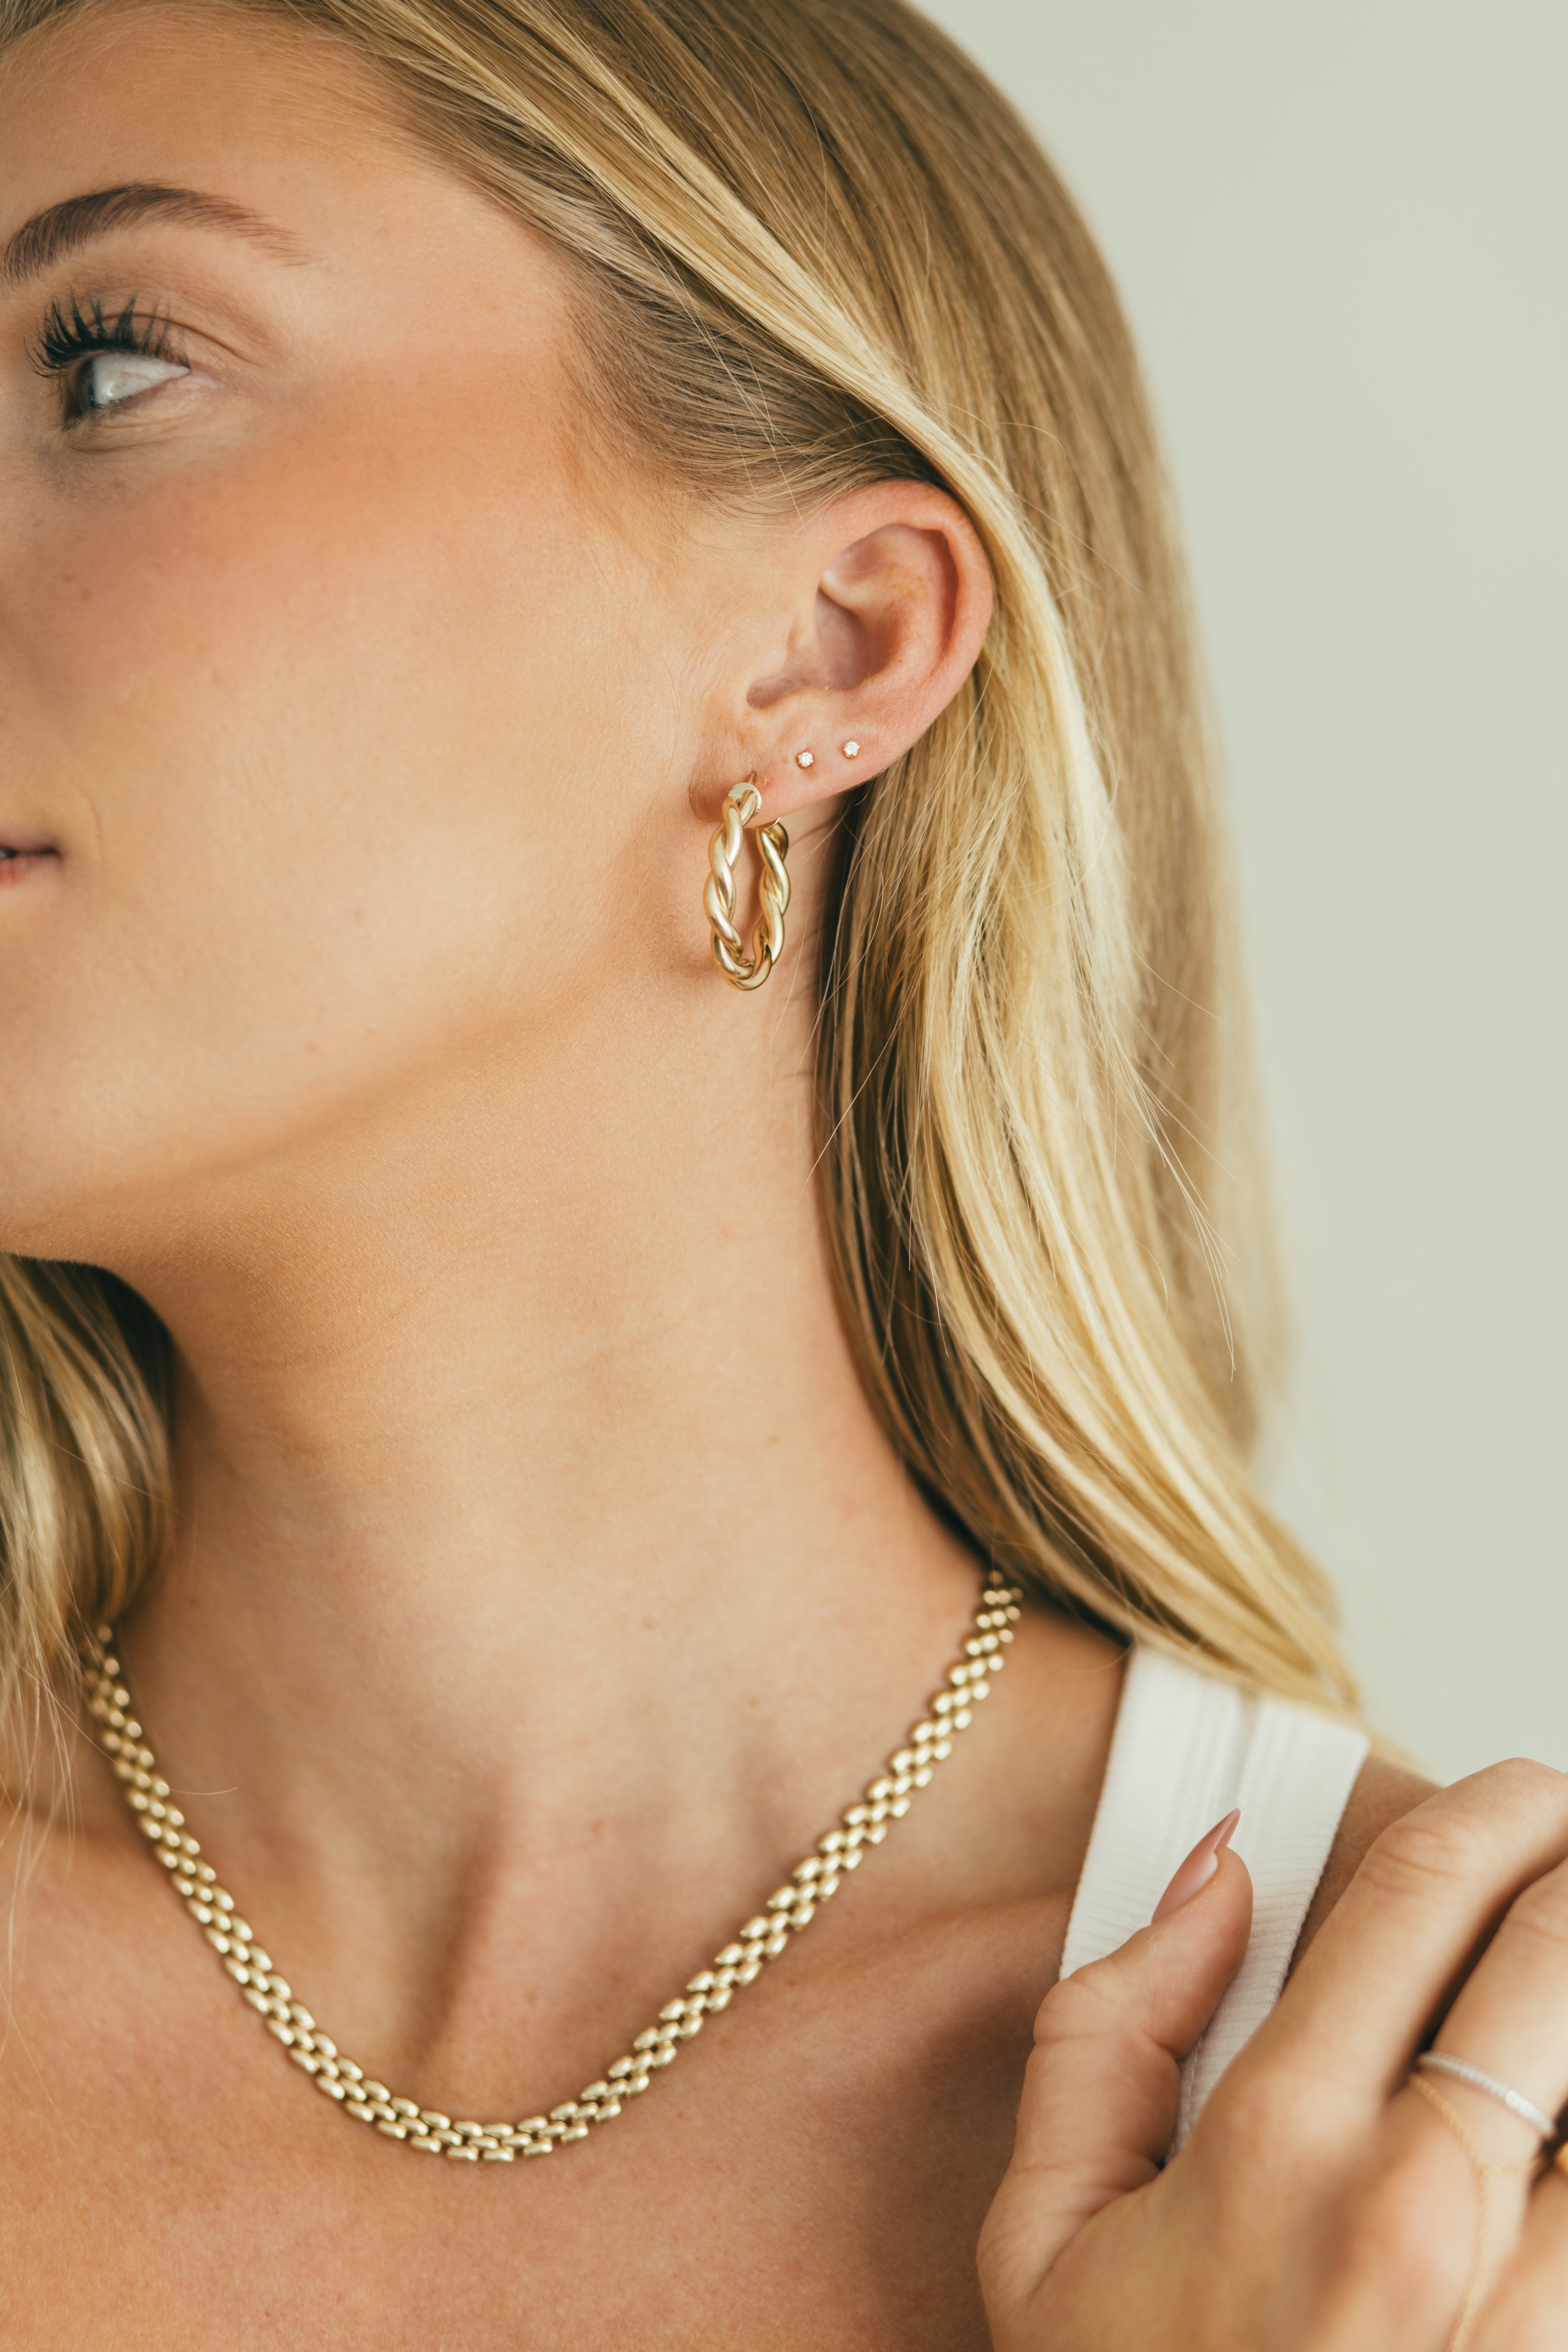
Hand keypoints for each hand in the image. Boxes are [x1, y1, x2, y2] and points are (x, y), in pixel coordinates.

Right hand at [979, 1763, 1567, 2348]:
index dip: (1490, 1806)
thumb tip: (1213, 1879)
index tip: (1512, 1792)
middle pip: (1560, 1941)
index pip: (1424, 1887)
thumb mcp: (1044, 2239)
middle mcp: (1426, 2211)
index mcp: (1280, 2147)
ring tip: (1556, 1969)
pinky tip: (1556, 2118)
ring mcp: (1532, 2309)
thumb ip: (1102, 2036)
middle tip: (1560, 1840)